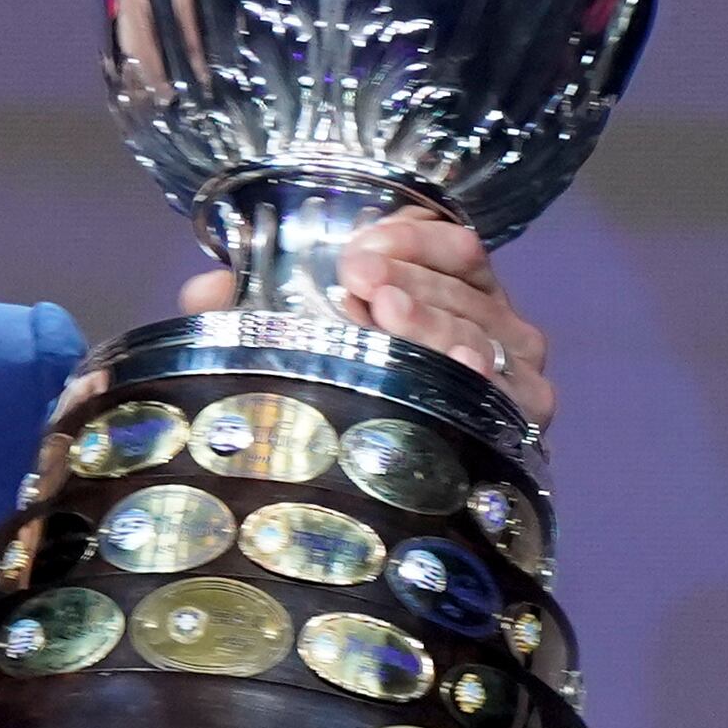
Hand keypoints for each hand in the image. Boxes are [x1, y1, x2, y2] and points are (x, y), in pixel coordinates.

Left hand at [180, 209, 550, 423]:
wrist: (389, 489)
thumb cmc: (343, 389)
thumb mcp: (293, 340)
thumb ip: (246, 310)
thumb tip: (203, 288)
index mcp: (449, 282)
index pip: (447, 241)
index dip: (408, 237)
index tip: (358, 249)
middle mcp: (490, 316)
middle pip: (459, 282)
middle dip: (407, 276)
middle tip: (357, 279)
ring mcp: (513, 363)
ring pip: (478, 327)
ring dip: (430, 319)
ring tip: (384, 313)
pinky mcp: (523, 410)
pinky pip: (502, 381)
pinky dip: (473, 369)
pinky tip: (451, 364)